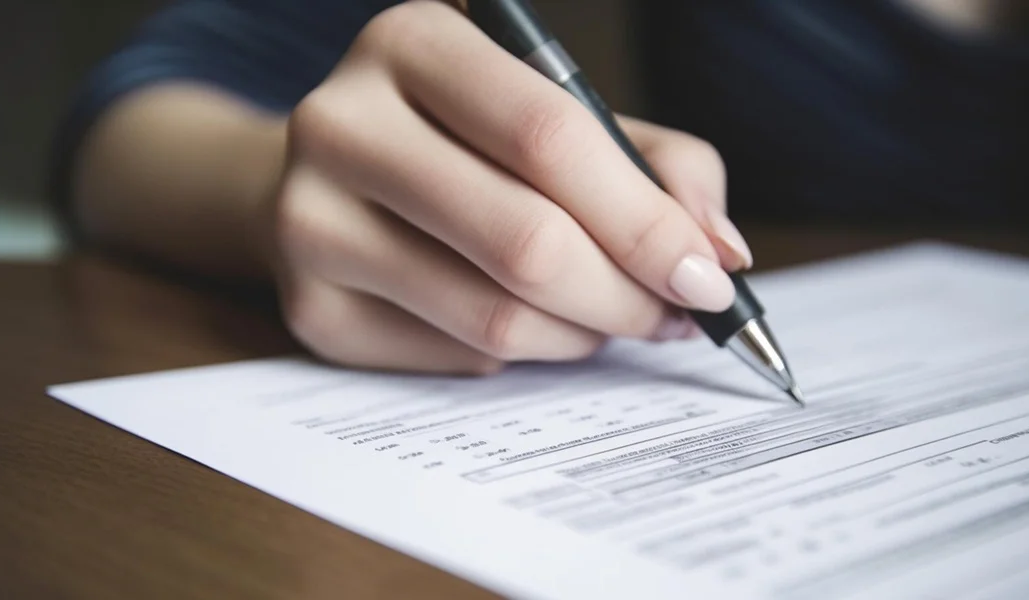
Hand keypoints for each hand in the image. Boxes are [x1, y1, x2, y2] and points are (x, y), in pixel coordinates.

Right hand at [264, 0, 752, 374]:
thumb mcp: (561, 114)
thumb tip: (719, 253)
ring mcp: (310, 222)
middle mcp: (341, 123)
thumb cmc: (470, 143)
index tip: (711, 276)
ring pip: (495, 318)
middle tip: (677, 314)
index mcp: (413, 43)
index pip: (550, 137)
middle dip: (627, 296)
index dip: (645, 220)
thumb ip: (655, 164)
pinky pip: (460, 359)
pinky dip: (523, 355)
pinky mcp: (310, 310)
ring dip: (584, 334)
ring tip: (612, 317)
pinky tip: (530, 322)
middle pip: (525, 242)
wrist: (336, 179)